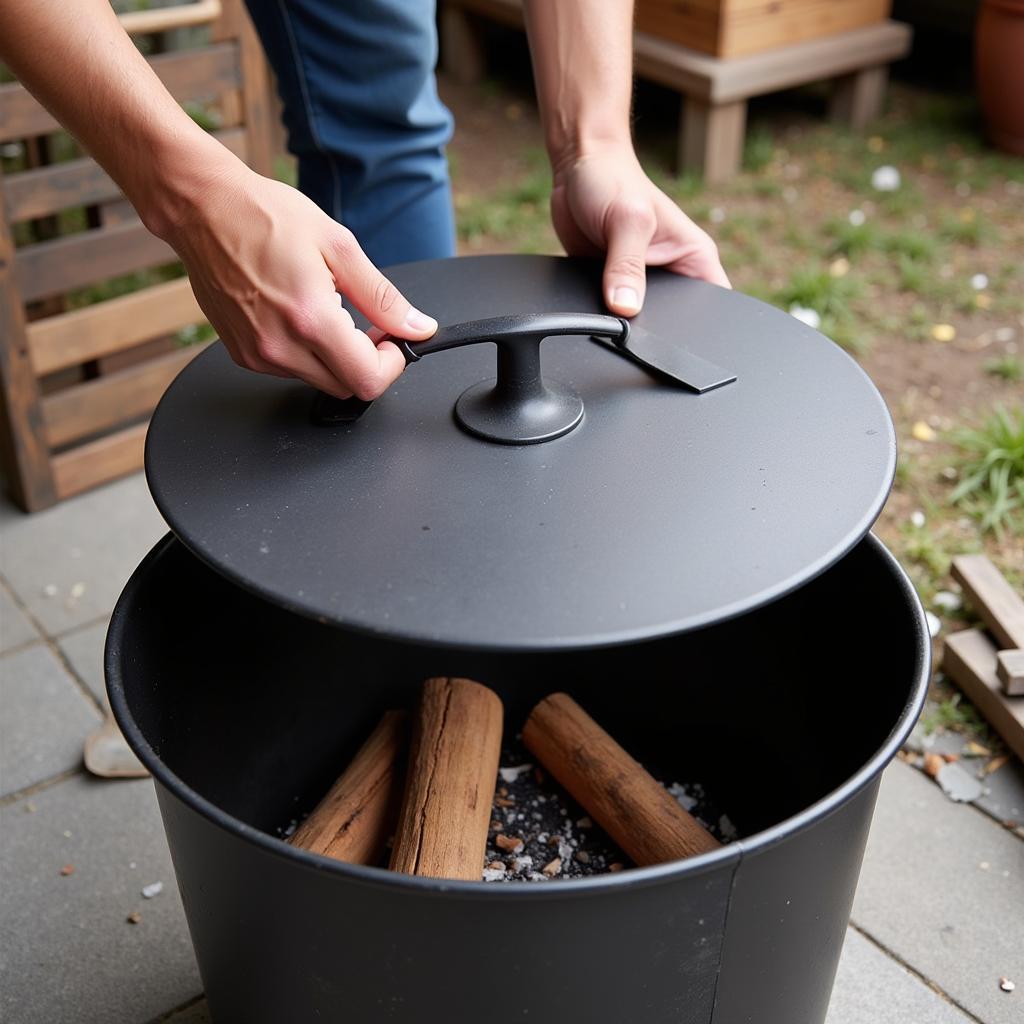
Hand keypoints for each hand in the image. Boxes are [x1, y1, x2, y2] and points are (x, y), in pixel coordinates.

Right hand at [157, 162, 436, 399]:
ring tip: (325, 308)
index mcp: (310, 318)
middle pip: (346, 388)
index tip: (393, 340)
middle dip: (366, 362)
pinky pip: (291, 370)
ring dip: (335, 357)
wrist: (203, 209)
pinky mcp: (242, 355)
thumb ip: (382, 298)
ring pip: (319, 381)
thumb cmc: (263, 216)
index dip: (391, 363)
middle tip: (365, 325)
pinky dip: (306, 353)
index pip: (368, 381)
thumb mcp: (338, 247)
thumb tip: (417, 327)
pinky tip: (298, 314)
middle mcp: (280, 345)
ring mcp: (258, 354)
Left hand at [550, 146, 729, 315]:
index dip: (703, 327)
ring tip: (612, 314)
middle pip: (675, 320)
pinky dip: (602, 314)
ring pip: (639, 319)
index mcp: (694, 258)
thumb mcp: (628, 221)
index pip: (715, 306)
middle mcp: (672, 272)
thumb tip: (625, 308)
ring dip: (624, 321)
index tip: (678, 337)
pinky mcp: (613, 286)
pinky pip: (610, 313)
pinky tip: (595, 310)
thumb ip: (627, 267)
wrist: (578, 167)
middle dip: (655, 326)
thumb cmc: (614, 180)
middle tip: (634, 324)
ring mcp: (641, 282)